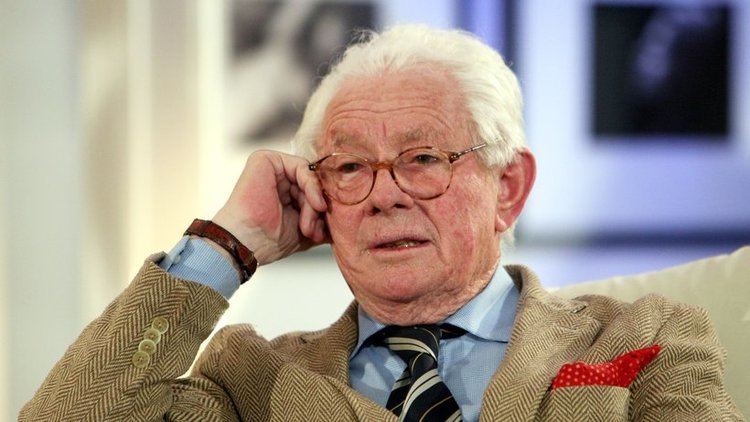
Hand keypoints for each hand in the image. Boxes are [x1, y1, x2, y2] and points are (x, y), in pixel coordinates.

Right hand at [211, 150, 328, 264]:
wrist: (246, 244)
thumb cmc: (269, 241)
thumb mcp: (306, 229)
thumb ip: (322, 218)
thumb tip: (345, 218)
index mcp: (286, 192)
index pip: (315, 191)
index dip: (324, 208)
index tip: (325, 231)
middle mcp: (280, 178)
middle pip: (314, 184)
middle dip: (319, 209)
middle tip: (315, 231)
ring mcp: (273, 167)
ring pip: (310, 177)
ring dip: (315, 203)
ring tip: (307, 226)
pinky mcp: (265, 159)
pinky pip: (302, 166)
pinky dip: (312, 186)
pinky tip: (315, 205)